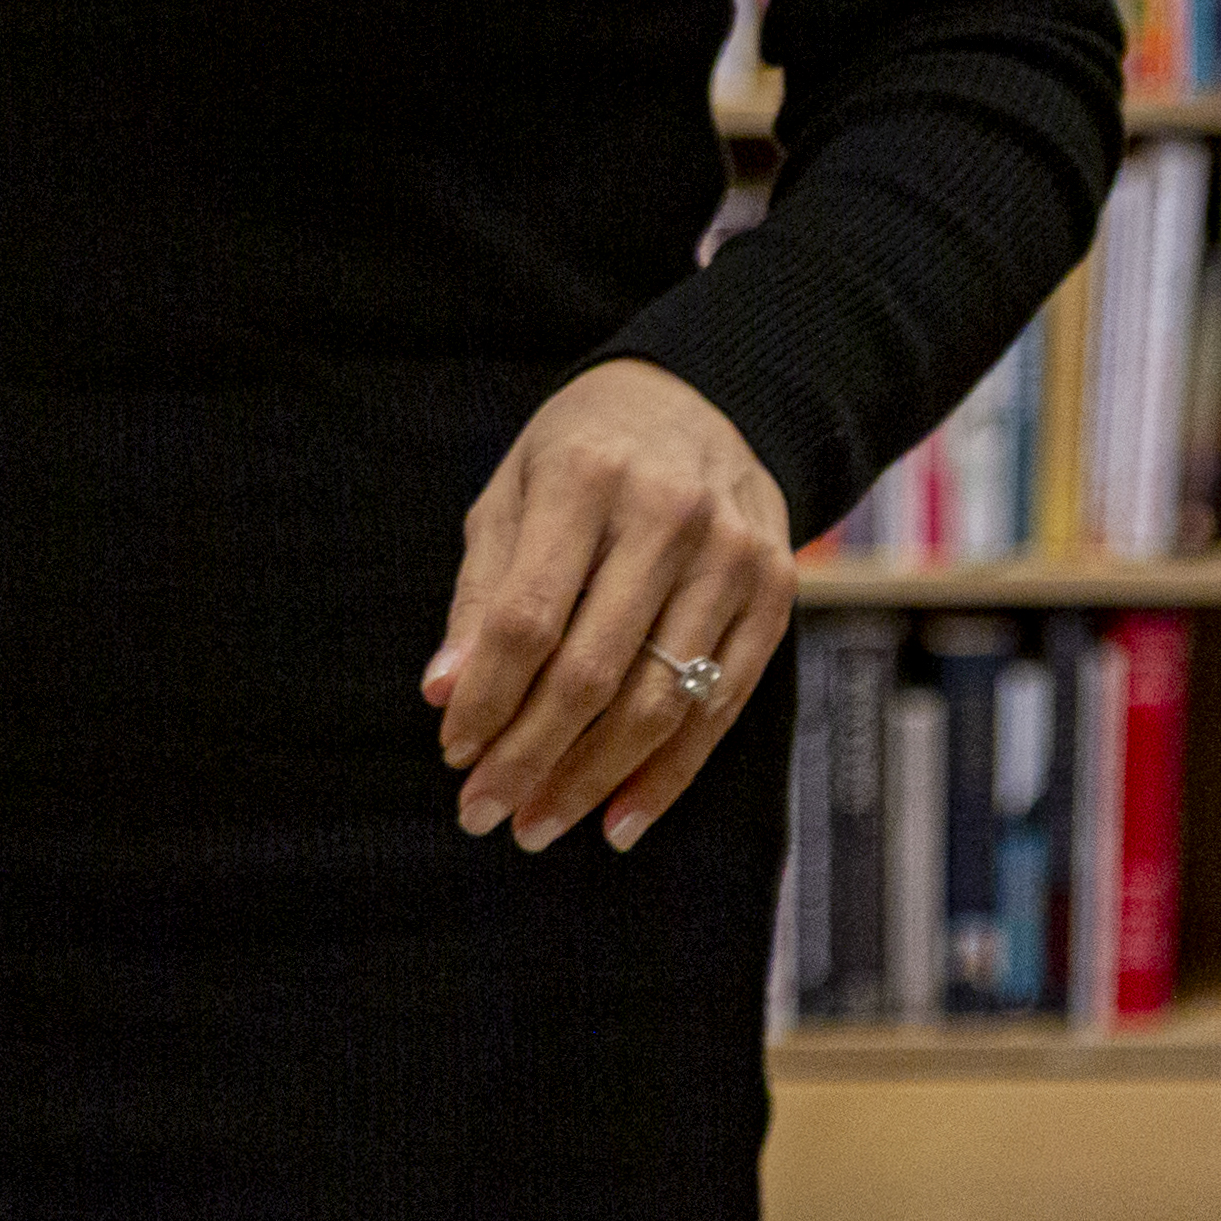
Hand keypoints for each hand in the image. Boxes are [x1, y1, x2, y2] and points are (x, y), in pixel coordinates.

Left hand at [424, 359, 794, 854]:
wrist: (703, 395)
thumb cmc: (584, 454)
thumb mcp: (513, 492)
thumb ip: (482, 593)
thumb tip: (444, 693)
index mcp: (586, 478)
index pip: (527, 617)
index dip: (487, 699)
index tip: (453, 754)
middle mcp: (668, 514)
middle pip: (592, 671)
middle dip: (530, 757)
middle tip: (484, 814)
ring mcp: (732, 555)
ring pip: (659, 700)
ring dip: (591, 779)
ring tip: (537, 824)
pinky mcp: (777, 590)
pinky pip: (721, 705)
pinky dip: (669, 775)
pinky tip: (619, 819)